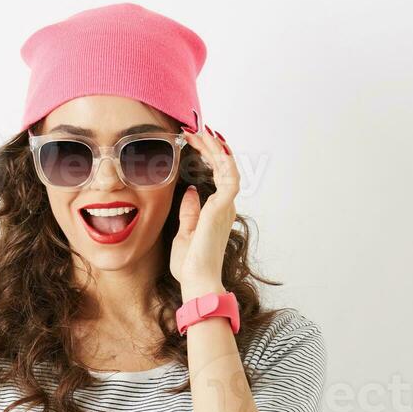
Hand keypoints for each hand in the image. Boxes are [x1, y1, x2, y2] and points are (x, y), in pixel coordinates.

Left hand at [168, 125, 238, 293]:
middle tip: (194, 130)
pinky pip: (228, 176)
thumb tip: (191, 190)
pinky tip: (212, 144)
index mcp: (216, 213)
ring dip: (214, 147)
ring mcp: (225, 206)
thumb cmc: (191, 265)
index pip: (215, 177)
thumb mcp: (184, 234)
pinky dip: (222, 158)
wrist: (197, 281)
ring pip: (226, 167)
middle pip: (222, 167)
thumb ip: (189, 212)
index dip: (207, 157)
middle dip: (209, 146)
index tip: (193, 143)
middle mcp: (225, 207)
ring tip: (201, 131)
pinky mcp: (222, 207)